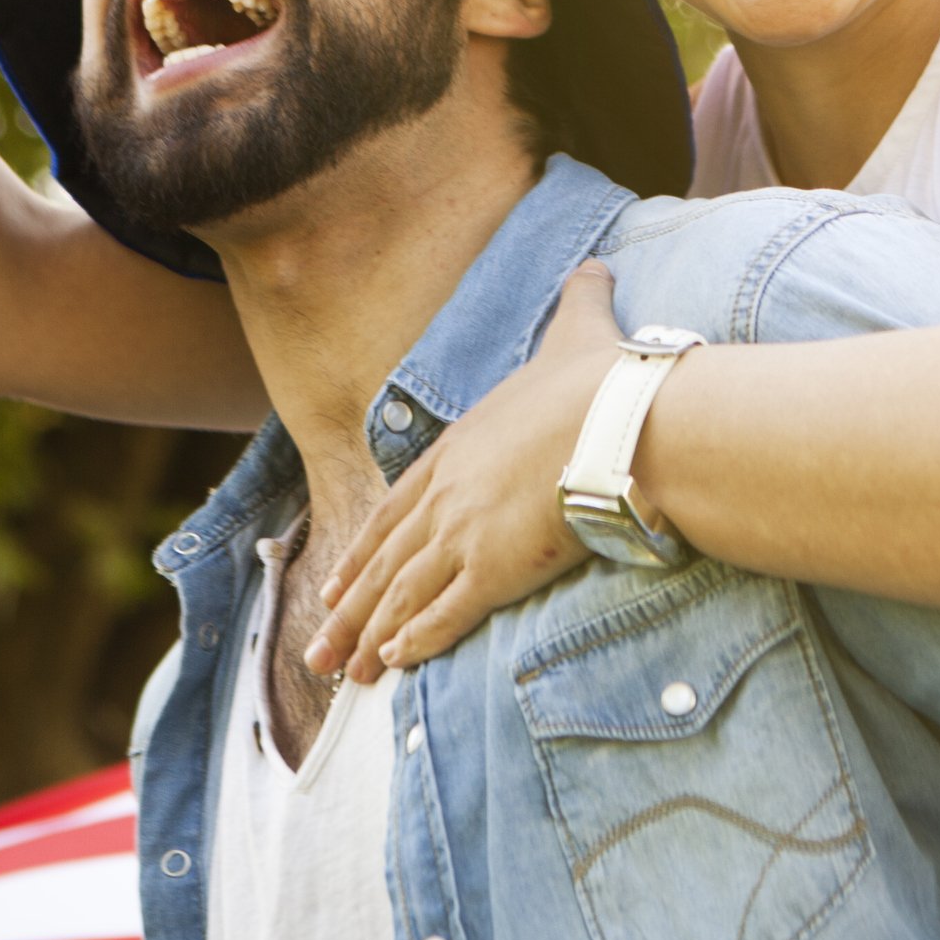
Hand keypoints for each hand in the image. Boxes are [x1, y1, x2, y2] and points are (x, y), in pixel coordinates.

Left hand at [308, 261, 630, 683]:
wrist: (621, 420)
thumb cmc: (601, 382)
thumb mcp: (579, 331)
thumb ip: (579, 301)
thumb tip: (595, 264)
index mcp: (461, 447)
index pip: (398, 505)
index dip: (365, 547)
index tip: (337, 578)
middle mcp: (449, 493)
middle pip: (386, 559)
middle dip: (350, 607)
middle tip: (319, 648)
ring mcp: (466, 532)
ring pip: (404, 595)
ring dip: (370, 637)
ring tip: (347, 675)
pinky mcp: (494, 570)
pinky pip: (445, 615)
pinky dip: (416, 642)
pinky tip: (396, 663)